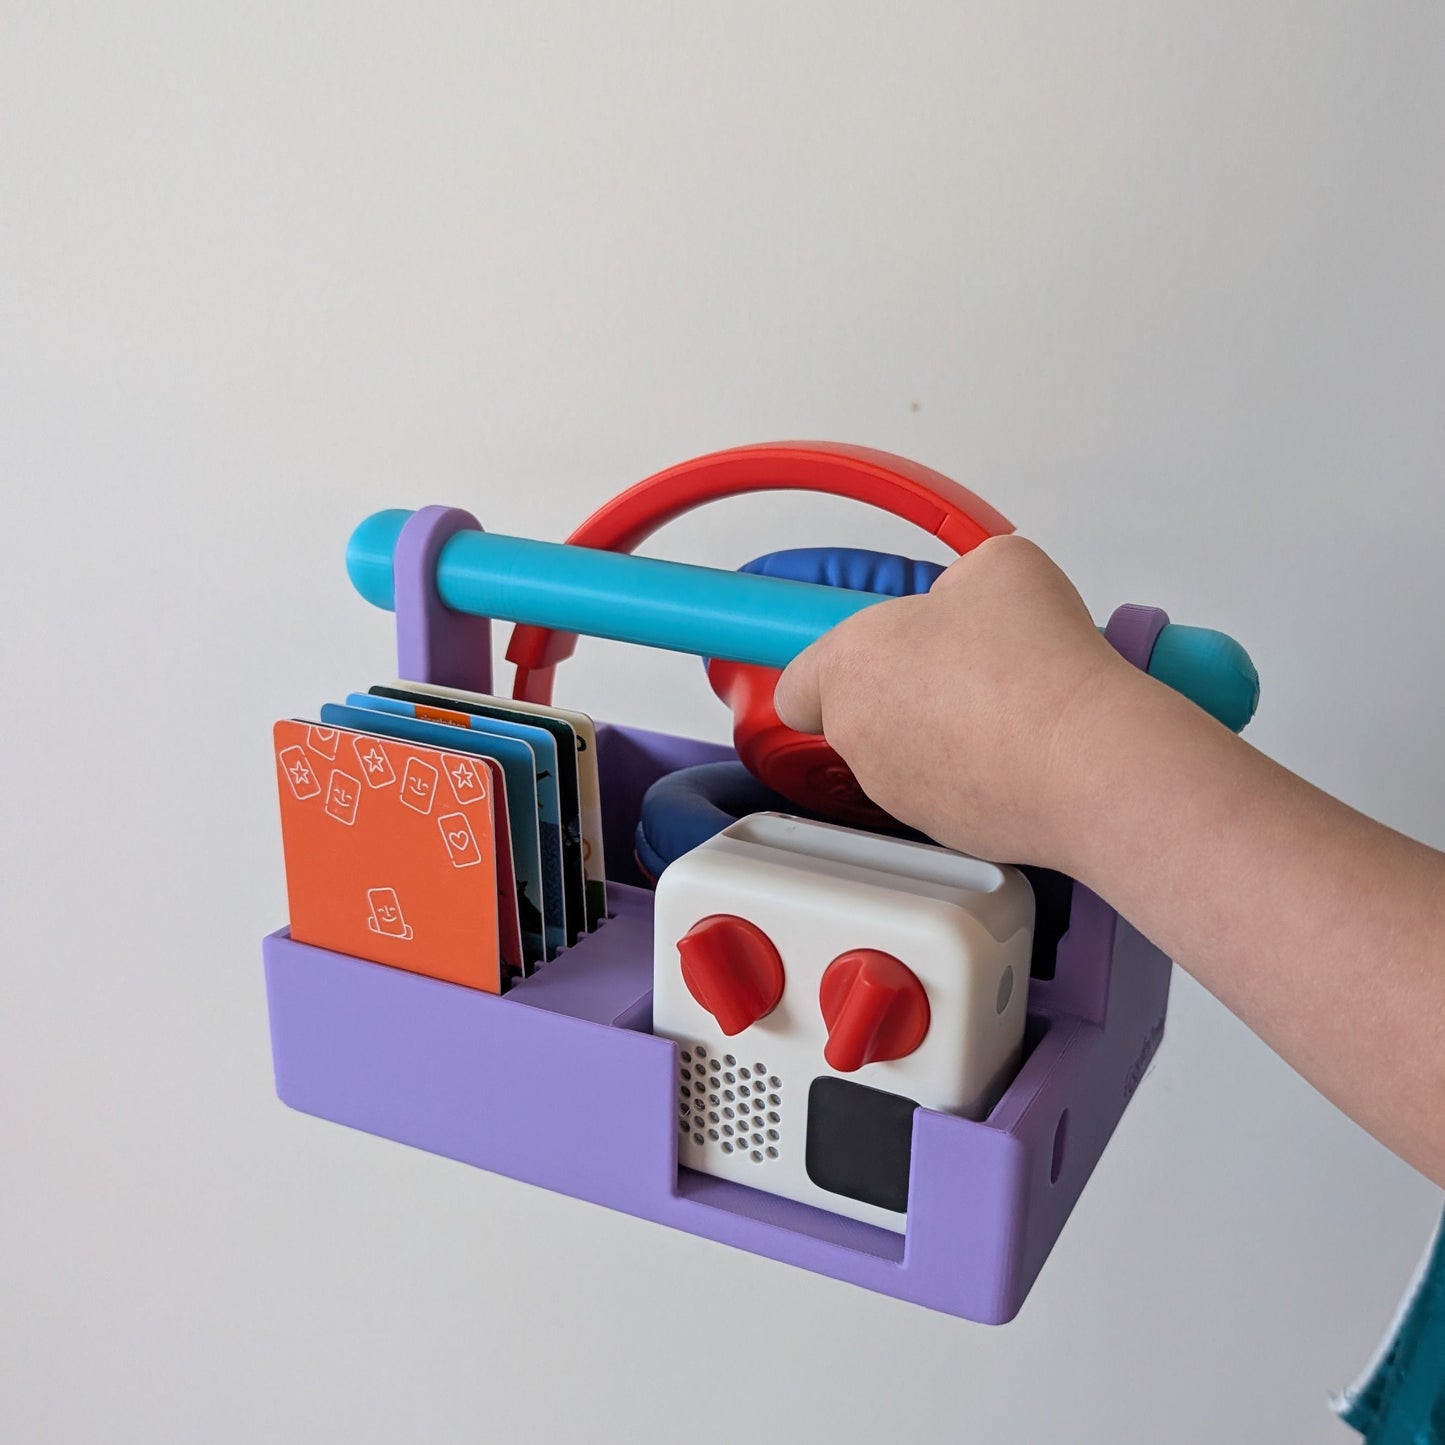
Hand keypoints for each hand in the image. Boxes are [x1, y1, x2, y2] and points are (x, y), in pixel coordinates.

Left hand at [772, 535, 1134, 866]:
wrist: (1086, 757)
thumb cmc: (1036, 664)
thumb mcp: (998, 565)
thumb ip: (960, 579)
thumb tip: (966, 597)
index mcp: (850, 664)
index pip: (798, 684)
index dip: (832, 668)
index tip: (866, 657)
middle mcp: (859, 735)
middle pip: (856, 716)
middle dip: (900, 693)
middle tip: (960, 668)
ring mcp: (896, 790)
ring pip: (902, 758)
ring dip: (938, 734)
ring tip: (1003, 706)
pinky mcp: (940, 829)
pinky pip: (946, 794)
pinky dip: (973, 775)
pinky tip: (1020, 749)